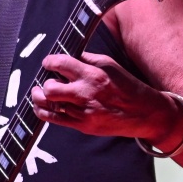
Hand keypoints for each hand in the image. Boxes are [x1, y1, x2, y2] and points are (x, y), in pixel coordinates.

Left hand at [29, 52, 172, 140]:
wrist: (144, 113)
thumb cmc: (127, 86)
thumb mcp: (110, 65)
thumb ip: (87, 59)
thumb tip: (68, 55)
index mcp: (93, 74)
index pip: (61, 64)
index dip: (49, 62)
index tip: (48, 63)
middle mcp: (86, 93)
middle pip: (50, 88)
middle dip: (45, 83)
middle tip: (47, 81)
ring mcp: (83, 112)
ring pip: (49, 105)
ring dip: (40, 97)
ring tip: (38, 93)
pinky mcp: (83, 126)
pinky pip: (55, 120)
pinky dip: (43, 112)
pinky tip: (40, 107)